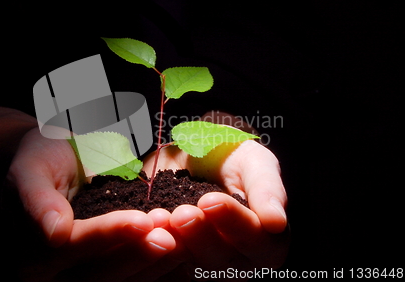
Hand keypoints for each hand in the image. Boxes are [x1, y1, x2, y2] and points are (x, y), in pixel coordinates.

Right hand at [7, 127, 178, 281]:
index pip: (73, 247)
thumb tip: (54, 234)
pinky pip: (137, 279)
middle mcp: (56, 275)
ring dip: (156, 265)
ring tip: (184, 240)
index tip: (143, 219)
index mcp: (32, 255)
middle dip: (139, 253)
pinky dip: (163, 271)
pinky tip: (188, 254)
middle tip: (171, 233)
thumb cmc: (41, 160)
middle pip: (100, 275)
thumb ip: (37, 199)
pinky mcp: (109, 270)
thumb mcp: (31, 169)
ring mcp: (84, 276)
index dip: (109, 235)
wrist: (58, 163)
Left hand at [142, 114, 289, 279]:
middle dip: (200, 235)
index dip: (234, 222)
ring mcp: (203, 264)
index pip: (256, 241)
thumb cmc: (234, 159)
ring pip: (190, 265)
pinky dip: (153, 246)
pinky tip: (146, 226)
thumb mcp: (255, 163)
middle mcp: (237, 260)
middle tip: (182, 213)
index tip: (210, 200)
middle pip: (221, 259)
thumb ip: (267, 189)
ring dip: (174, 244)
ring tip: (160, 219)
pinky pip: (164, 264)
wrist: (196, 157)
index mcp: (266, 241)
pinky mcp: (175, 262)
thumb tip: (276, 222)